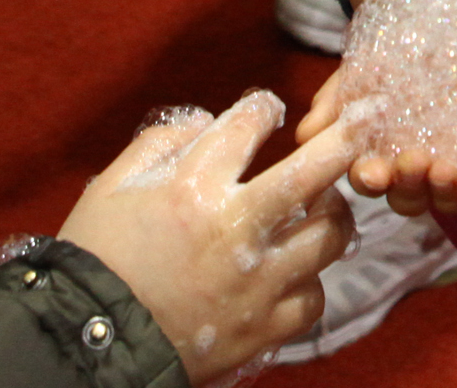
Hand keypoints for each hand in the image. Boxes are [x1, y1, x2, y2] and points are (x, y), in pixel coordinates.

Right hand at [57, 91, 360, 385]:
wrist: (87, 347)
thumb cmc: (96, 261)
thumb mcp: (111, 188)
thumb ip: (160, 144)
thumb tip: (205, 123)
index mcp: (194, 188)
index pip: (248, 125)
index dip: (262, 109)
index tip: (267, 109)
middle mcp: (236, 230)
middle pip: (315, 171)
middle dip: (348, 136)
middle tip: (369, 116)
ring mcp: (257, 283)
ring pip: (329, 237)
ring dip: (334, 214)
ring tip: (327, 205)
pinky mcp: (264, 329)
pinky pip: (313, 297)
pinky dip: (309, 281)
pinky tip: (296, 271)